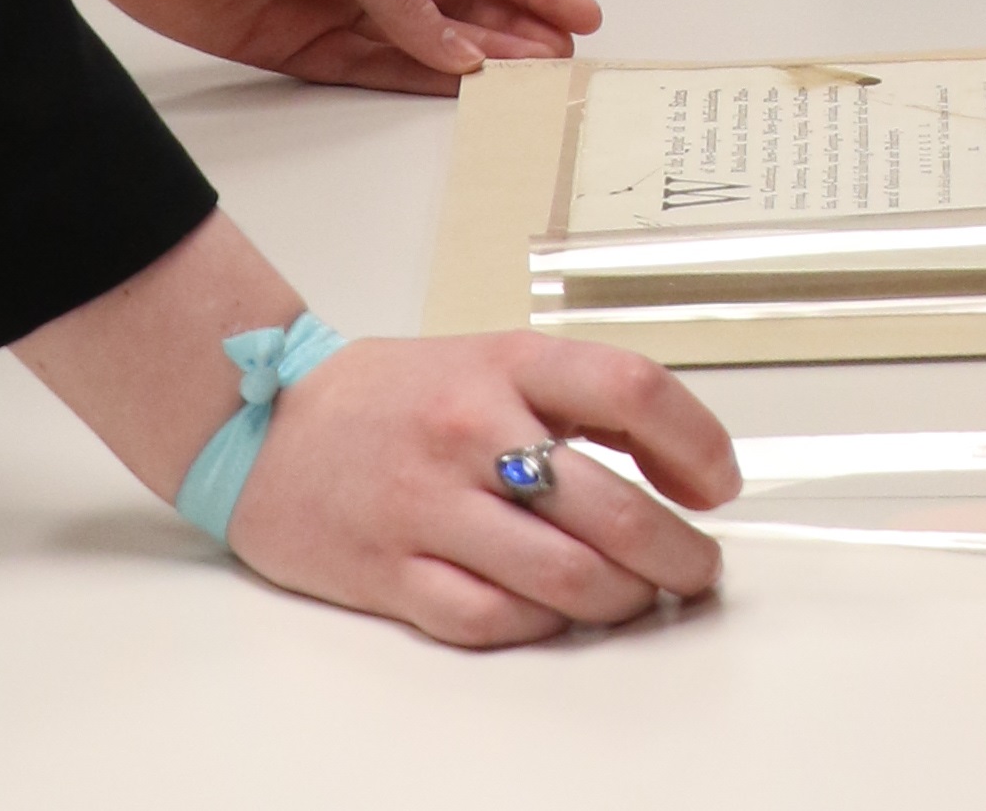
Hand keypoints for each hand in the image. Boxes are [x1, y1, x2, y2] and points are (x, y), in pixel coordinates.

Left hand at [6, 0, 596, 92]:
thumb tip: (457, 50)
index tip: (581, 14)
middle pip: (455, 1)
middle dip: (512, 30)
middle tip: (561, 68)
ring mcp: (330, 2)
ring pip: (418, 42)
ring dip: (468, 62)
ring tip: (522, 87)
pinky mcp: (290, 44)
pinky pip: (365, 68)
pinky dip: (409, 81)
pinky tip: (450, 91)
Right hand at [228, 329, 738, 647]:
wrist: (266, 423)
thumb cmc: (394, 396)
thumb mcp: (494, 360)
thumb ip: (578, 399)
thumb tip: (676, 454)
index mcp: (508, 362)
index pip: (631, 389)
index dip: (695, 441)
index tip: (719, 482)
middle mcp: (474, 430)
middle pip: (608, 505)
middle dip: (676, 551)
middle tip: (699, 568)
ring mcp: (431, 505)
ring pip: (561, 574)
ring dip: (622, 599)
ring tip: (643, 598)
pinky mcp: (392, 573)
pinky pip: (492, 618)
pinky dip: (544, 625)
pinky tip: (562, 616)